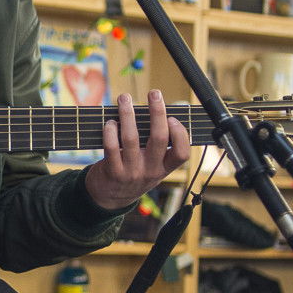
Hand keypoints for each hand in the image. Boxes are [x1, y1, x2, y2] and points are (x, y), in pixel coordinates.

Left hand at [84, 89, 189, 209]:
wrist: (110, 198)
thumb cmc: (133, 173)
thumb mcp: (151, 167)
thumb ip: (156, 147)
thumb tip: (156, 112)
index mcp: (164, 169)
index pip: (182, 153)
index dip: (180, 134)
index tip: (173, 117)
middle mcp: (151, 171)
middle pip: (159, 138)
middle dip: (157, 112)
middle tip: (154, 93)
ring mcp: (132, 172)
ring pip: (131, 138)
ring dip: (127, 114)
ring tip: (125, 98)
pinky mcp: (113, 172)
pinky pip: (112, 147)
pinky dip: (111, 131)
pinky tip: (110, 121)